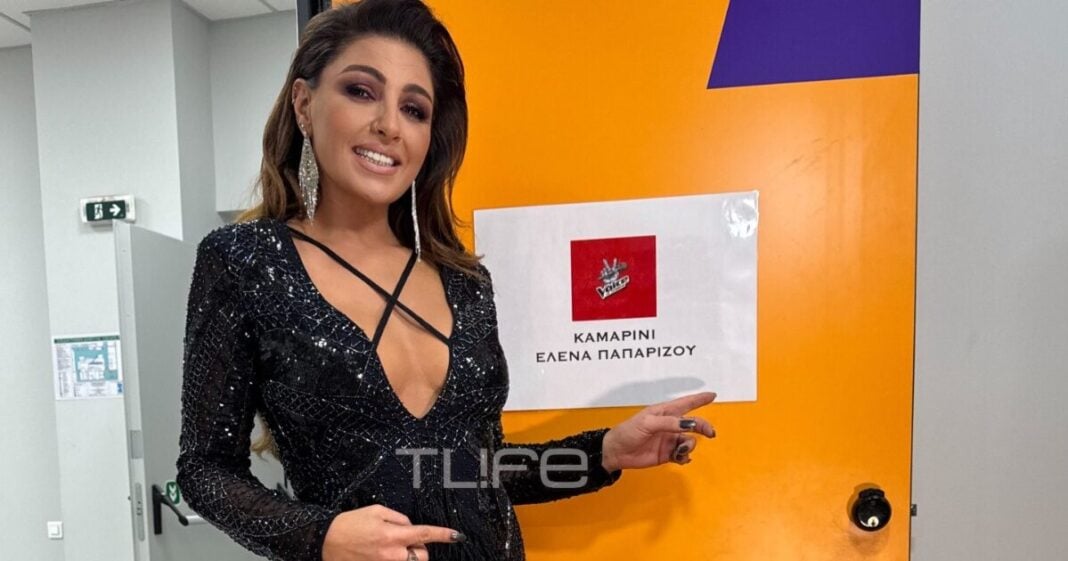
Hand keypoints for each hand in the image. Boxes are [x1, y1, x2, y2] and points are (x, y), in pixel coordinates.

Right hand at [322, 504, 464, 560]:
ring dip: (407, 556)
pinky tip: (383, 553)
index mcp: (392, 535)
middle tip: (404, 540)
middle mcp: (392, 555)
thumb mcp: (376, 511)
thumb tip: (411, 527)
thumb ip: (399, 519)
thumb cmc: (350, 524)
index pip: (425, 534)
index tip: (457, 536)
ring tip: (390, 547)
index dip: (444, 535)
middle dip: (419, 548)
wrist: (325, 542)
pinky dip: (395, 559)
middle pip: (422, 556)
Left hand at [600, 391, 716, 470]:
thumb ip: (670, 423)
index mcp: (664, 412)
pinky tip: (680, 458)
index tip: (712, 395)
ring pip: (689, 441)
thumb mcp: (648, 424)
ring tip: (679, 451)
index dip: (699, 399)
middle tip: (710, 433)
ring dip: (689, 446)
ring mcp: (669, 440)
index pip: (685, 403)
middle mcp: (669, 425)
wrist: (617, 452)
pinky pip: (683, 455)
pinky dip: (685, 457)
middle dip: (703, 427)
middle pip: (693, 424)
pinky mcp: (667, 454)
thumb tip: (690, 423)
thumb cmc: (629, 432)